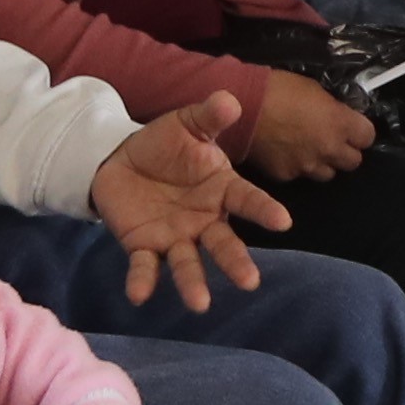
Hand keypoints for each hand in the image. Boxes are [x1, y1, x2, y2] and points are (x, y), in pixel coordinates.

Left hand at [90, 93, 283, 311]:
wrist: (120, 158)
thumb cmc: (165, 144)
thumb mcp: (187, 124)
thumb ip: (209, 116)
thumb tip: (230, 100)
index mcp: (221, 189)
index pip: (247, 200)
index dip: (264, 210)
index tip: (284, 221)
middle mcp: (204, 220)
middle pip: (224, 243)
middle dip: (236, 262)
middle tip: (250, 282)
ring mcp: (175, 237)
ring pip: (188, 262)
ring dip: (193, 283)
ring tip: (199, 303)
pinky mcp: (143, 247)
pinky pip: (144, 266)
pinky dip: (143, 280)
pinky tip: (139, 295)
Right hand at [245, 68, 375, 182]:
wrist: (242, 106)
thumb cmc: (279, 89)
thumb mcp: (315, 90)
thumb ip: (332, 110)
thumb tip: (338, 117)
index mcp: (340, 123)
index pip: (368, 137)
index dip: (360, 132)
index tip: (352, 128)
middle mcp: (329, 149)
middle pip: (354, 161)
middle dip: (345, 151)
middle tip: (332, 141)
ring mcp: (307, 166)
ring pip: (328, 174)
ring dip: (323, 163)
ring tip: (310, 150)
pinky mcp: (286, 176)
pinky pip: (300, 175)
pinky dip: (297, 167)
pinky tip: (286, 154)